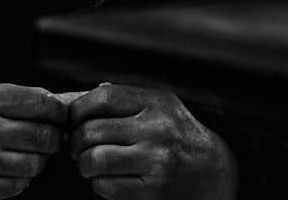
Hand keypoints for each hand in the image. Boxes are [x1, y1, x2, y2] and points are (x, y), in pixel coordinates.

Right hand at [0, 81, 68, 199]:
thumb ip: (17, 97)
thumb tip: (57, 104)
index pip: (39, 104)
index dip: (58, 111)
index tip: (61, 115)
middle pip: (41, 136)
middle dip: (54, 137)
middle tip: (51, 137)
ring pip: (34, 164)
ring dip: (40, 159)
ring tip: (32, 153)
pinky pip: (16, 186)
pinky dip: (22, 178)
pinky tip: (14, 168)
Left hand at [68, 84, 237, 199]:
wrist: (215, 171)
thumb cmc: (177, 134)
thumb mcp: (159, 104)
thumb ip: (124, 100)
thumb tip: (76, 101)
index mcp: (156, 103)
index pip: (104, 98)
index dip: (78, 108)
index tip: (72, 118)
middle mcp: (156, 130)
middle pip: (93, 131)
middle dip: (75, 140)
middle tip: (76, 145)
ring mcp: (155, 162)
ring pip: (95, 160)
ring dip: (83, 164)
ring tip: (88, 162)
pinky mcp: (152, 191)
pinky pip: (106, 186)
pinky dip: (97, 183)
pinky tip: (105, 178)